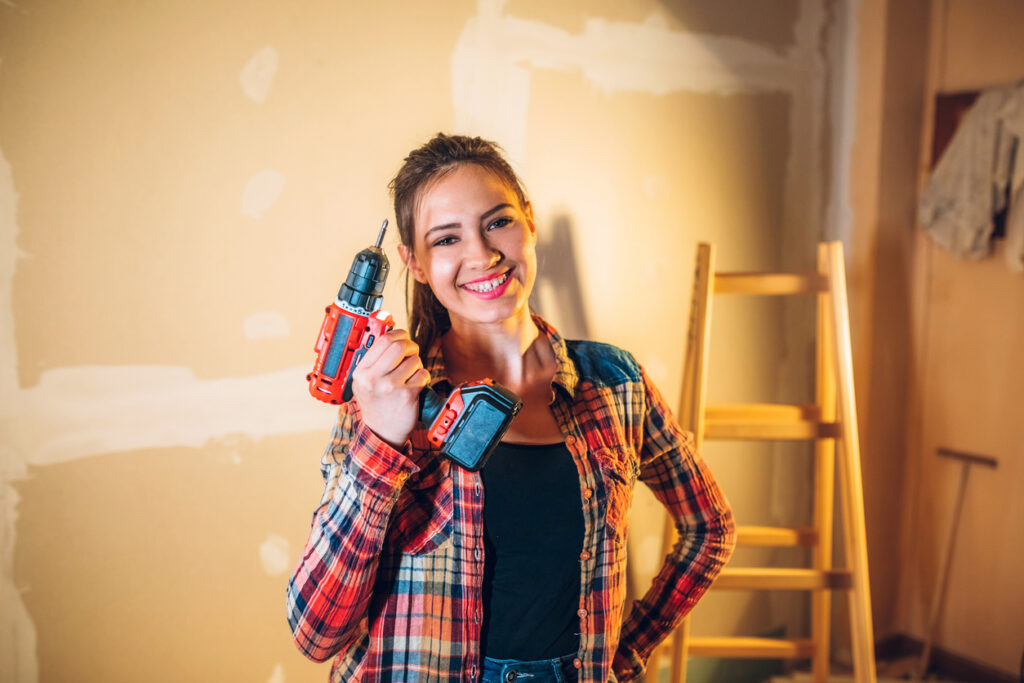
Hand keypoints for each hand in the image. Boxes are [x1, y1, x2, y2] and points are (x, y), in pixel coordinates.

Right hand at [349, 328, 430, 447]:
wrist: (382, 433)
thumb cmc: (376, 404)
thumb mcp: (365, 382)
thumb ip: (374, 360)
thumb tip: (390, 332)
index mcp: (362, 372)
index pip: (382, 341)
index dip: (397, 334)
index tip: (403, 336)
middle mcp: (374, 378)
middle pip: (399, 346)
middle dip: (410, 345)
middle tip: (412, 352)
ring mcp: (390, 387)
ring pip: (414, 360)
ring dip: (417, 365)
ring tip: (411, 375)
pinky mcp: (407, 395)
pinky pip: (423, 374)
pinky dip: (423, 377)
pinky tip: (416, 385)